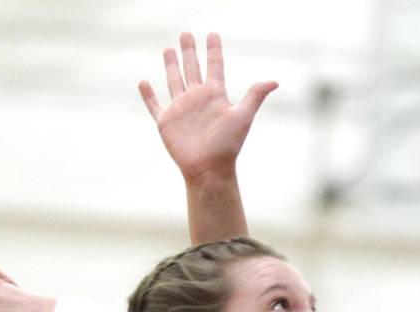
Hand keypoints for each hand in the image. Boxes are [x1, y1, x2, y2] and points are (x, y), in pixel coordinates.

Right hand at [139, 31, 277, 182]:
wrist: (209, 169)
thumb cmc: (227, 145)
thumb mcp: (243, 116)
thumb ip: (255, 95)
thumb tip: (275, 81)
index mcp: (215, 94)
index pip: (215, 66)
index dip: (213, 50)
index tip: (213, 34)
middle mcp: (197, 98)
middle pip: (192, 68)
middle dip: (189, 51)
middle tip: (185, 33)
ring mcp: (181, 109)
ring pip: (174, 81)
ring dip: (171, 65)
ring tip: (168, 49)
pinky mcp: (167, 121)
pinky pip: (155, 105)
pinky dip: (148, 95)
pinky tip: (143, 82)